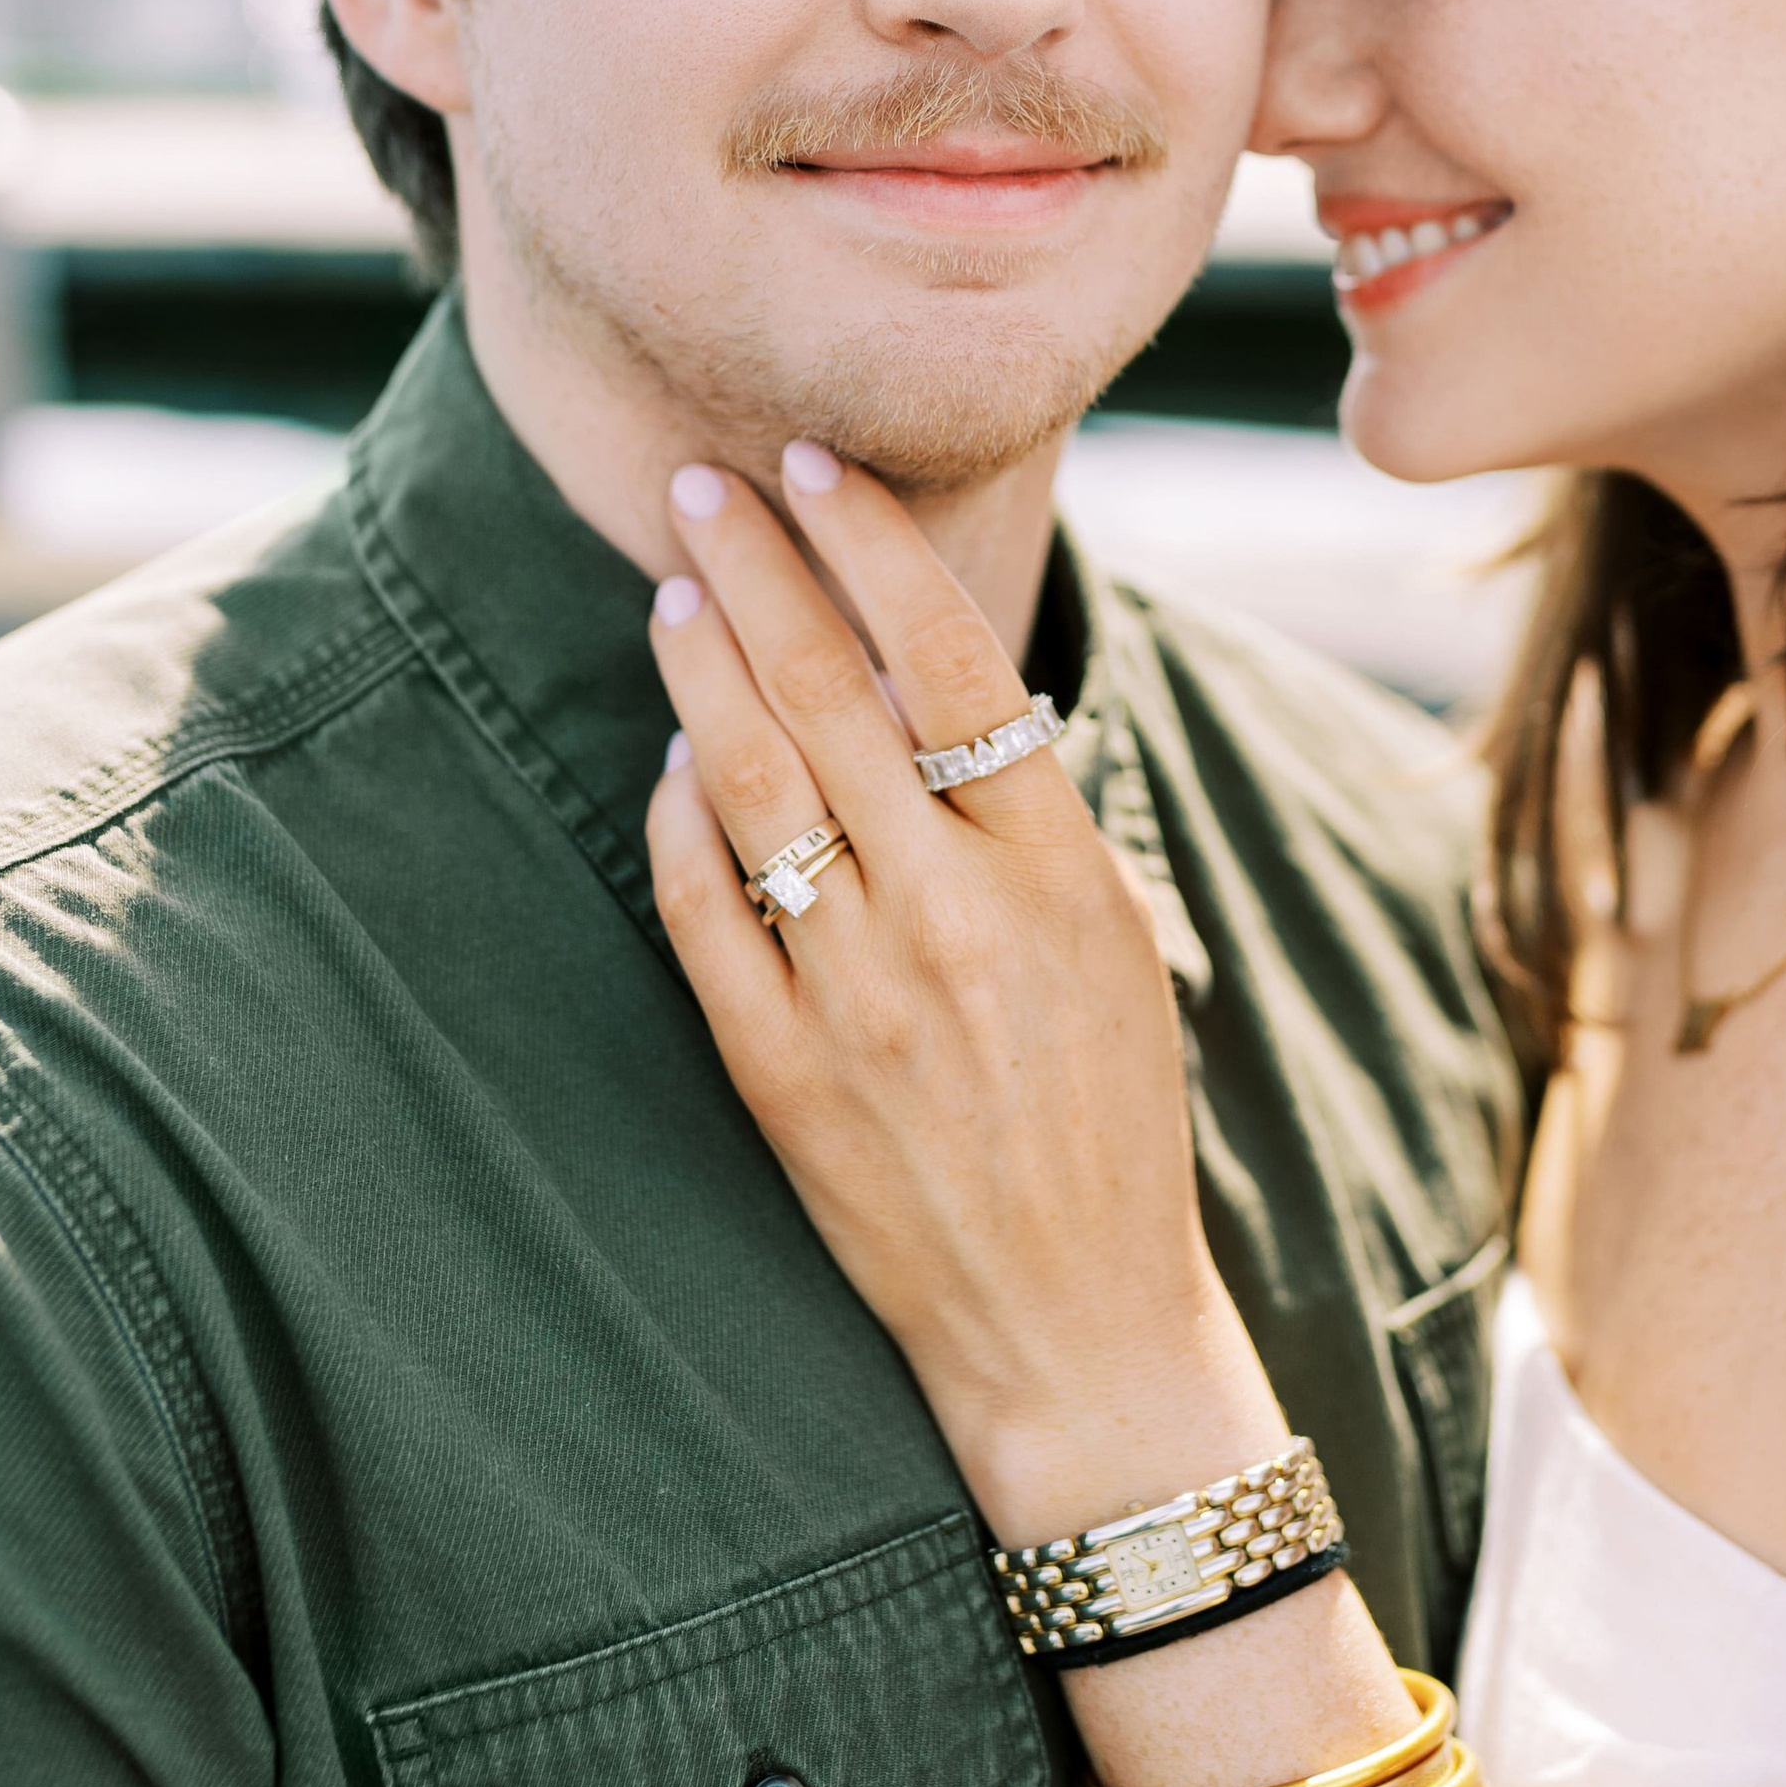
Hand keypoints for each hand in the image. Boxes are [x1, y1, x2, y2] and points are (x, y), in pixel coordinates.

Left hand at [644, 444, 1286, 1542]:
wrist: (1072, 1322)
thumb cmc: (1109, 1116)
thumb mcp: (1115, 939)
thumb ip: (1027, 814)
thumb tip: (923, 676)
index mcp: (1055, 870)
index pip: (949, 654)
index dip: (869, 544)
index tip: (814, 465)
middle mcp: (953, 916)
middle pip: (830, 693)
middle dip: (757, 568)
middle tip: (701, 480)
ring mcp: (855, 994)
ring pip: (750, 782)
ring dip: (700, 667)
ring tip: (675, 585)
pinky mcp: (777, 1071)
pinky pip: (702, 908)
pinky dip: (676, 816)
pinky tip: (670, 754)